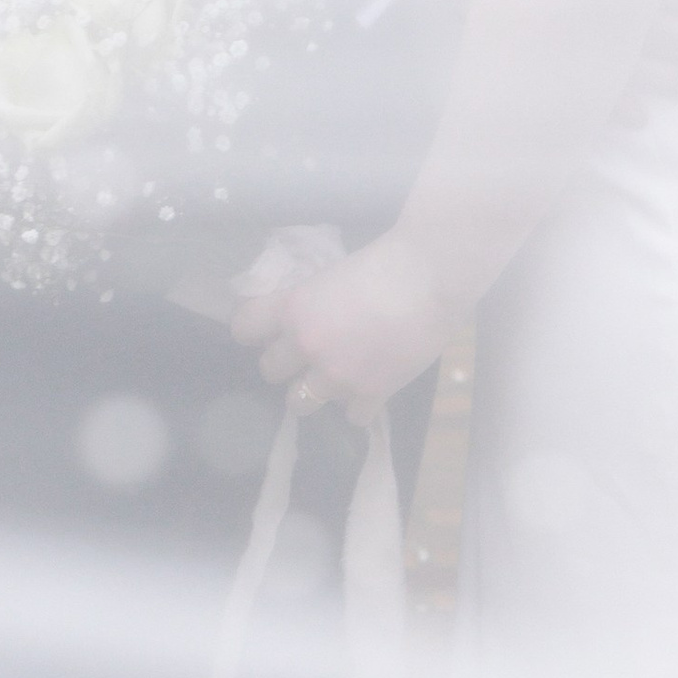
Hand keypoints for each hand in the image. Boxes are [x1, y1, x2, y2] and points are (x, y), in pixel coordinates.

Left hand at [232, 221, 449, 409]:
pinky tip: (373, 387)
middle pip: (269, 370)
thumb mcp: (334, 275)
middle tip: (310, 352)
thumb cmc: (389, 260)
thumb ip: (313, 302)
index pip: (244, 328)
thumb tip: (308, 317)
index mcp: (294, 307)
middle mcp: (307, 345)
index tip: (267, 329)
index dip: (254, 330)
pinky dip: (360, 405)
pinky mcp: (371, 393)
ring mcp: (337, 374)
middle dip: (287, 363)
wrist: (433, 275)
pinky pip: (351, 417)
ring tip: (338, 375)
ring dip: (316, 390)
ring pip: (300, 403)